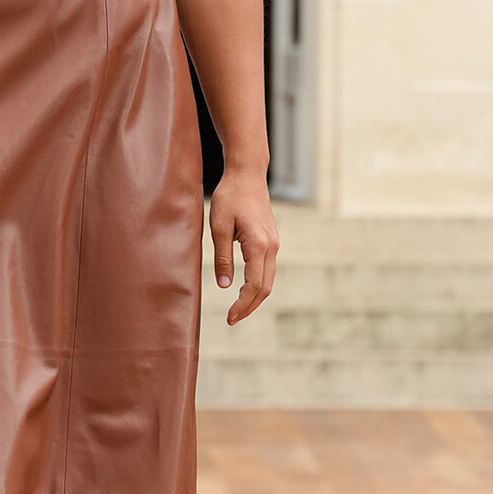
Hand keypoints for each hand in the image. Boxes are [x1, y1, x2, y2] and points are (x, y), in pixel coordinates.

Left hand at [209, 167, 277, 325]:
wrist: (247, 174)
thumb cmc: (230, 196)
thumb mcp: (219, 227)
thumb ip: (222, 257)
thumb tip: (225, 286)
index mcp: (259, 244)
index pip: (254, 285)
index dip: (243, 304)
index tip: (230, 317)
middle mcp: (272, 246)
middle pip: (265, 287)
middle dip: (249, 306)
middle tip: (232, 319)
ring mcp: (274, 243)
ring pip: (268, 279)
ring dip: (254, 297)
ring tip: (237, 309)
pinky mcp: (271, 240)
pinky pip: (267, 269)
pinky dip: (258, 284)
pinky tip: (244, 289)